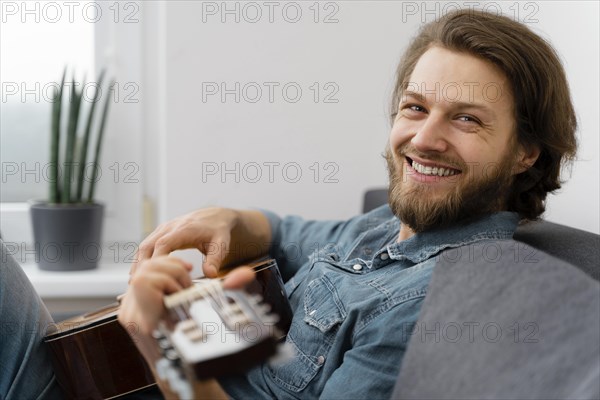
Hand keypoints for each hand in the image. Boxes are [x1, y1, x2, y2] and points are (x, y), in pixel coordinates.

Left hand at [118, 257, 252, 398]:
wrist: (180, 374)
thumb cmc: (199, 355)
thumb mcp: (218, 326)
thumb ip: (234, 293)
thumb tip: (243, 275)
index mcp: (150, 324)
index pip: (144, 282)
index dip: (169, 276)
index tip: (186, 286)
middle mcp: (135, 317)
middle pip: (144, 271)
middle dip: (171, 271)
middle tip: (186, 288)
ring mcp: (130, 312)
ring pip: (142, 272)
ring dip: (166, 272)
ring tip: (181, 288)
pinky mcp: (131, 308)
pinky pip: (141, 279)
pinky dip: (161, 276)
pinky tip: (175, 286)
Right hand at [131, 207, 270, 278]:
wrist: (216, 217)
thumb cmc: (218, 231)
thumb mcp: (221, 244)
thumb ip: (215, 259)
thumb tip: (210, 274)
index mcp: (184, 229)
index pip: (164, 244)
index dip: (156, 260)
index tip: (151, 277)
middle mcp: (170, 227)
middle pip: (148, 245)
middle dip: (141, 264)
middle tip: (137, 284)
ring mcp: (164, 229)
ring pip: (144, 245)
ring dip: (138, 262)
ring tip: (133, 282)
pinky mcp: (162, 233)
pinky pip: (147, 245)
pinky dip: (141, 258)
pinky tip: (140, 272)